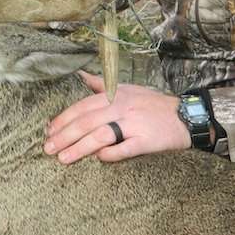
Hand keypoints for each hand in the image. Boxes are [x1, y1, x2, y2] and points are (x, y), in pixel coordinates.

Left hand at [44, 71, 190, 163]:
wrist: (186, 116)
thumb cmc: (152, 104)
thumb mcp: (127, 89)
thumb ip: (101, 85)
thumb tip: (81, 75)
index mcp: (114, 95)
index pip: (82, 106)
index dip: (63, 119)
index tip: (48, 130)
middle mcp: (121, 107)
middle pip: (86, 121)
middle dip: (64, 135)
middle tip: (48, 148)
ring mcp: (134, 124)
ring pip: (101, 134)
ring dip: (79, 147)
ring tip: (63, 158)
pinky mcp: (146, 140)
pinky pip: (125, 148)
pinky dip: (110, 154)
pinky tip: (98, 159)